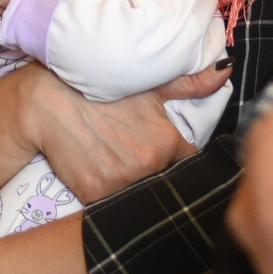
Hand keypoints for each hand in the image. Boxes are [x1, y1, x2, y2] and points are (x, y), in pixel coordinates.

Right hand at [19, 64, 218, 202]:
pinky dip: (104, 189)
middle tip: (130, 150)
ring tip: (112, 157)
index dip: (174, 158)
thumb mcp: (147, 84)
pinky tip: (95, 167)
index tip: (160, 150)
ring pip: (136, 193)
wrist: (46, 100)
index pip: (185, 164)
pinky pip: (108, 202)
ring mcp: (119, 182)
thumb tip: (225, 72)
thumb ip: (190, 84)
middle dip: (152, 171)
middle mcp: (147, 165)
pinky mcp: (93, 194)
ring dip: (129, 182)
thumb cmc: (99, 88)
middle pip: (160, 180)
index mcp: (166, 142)